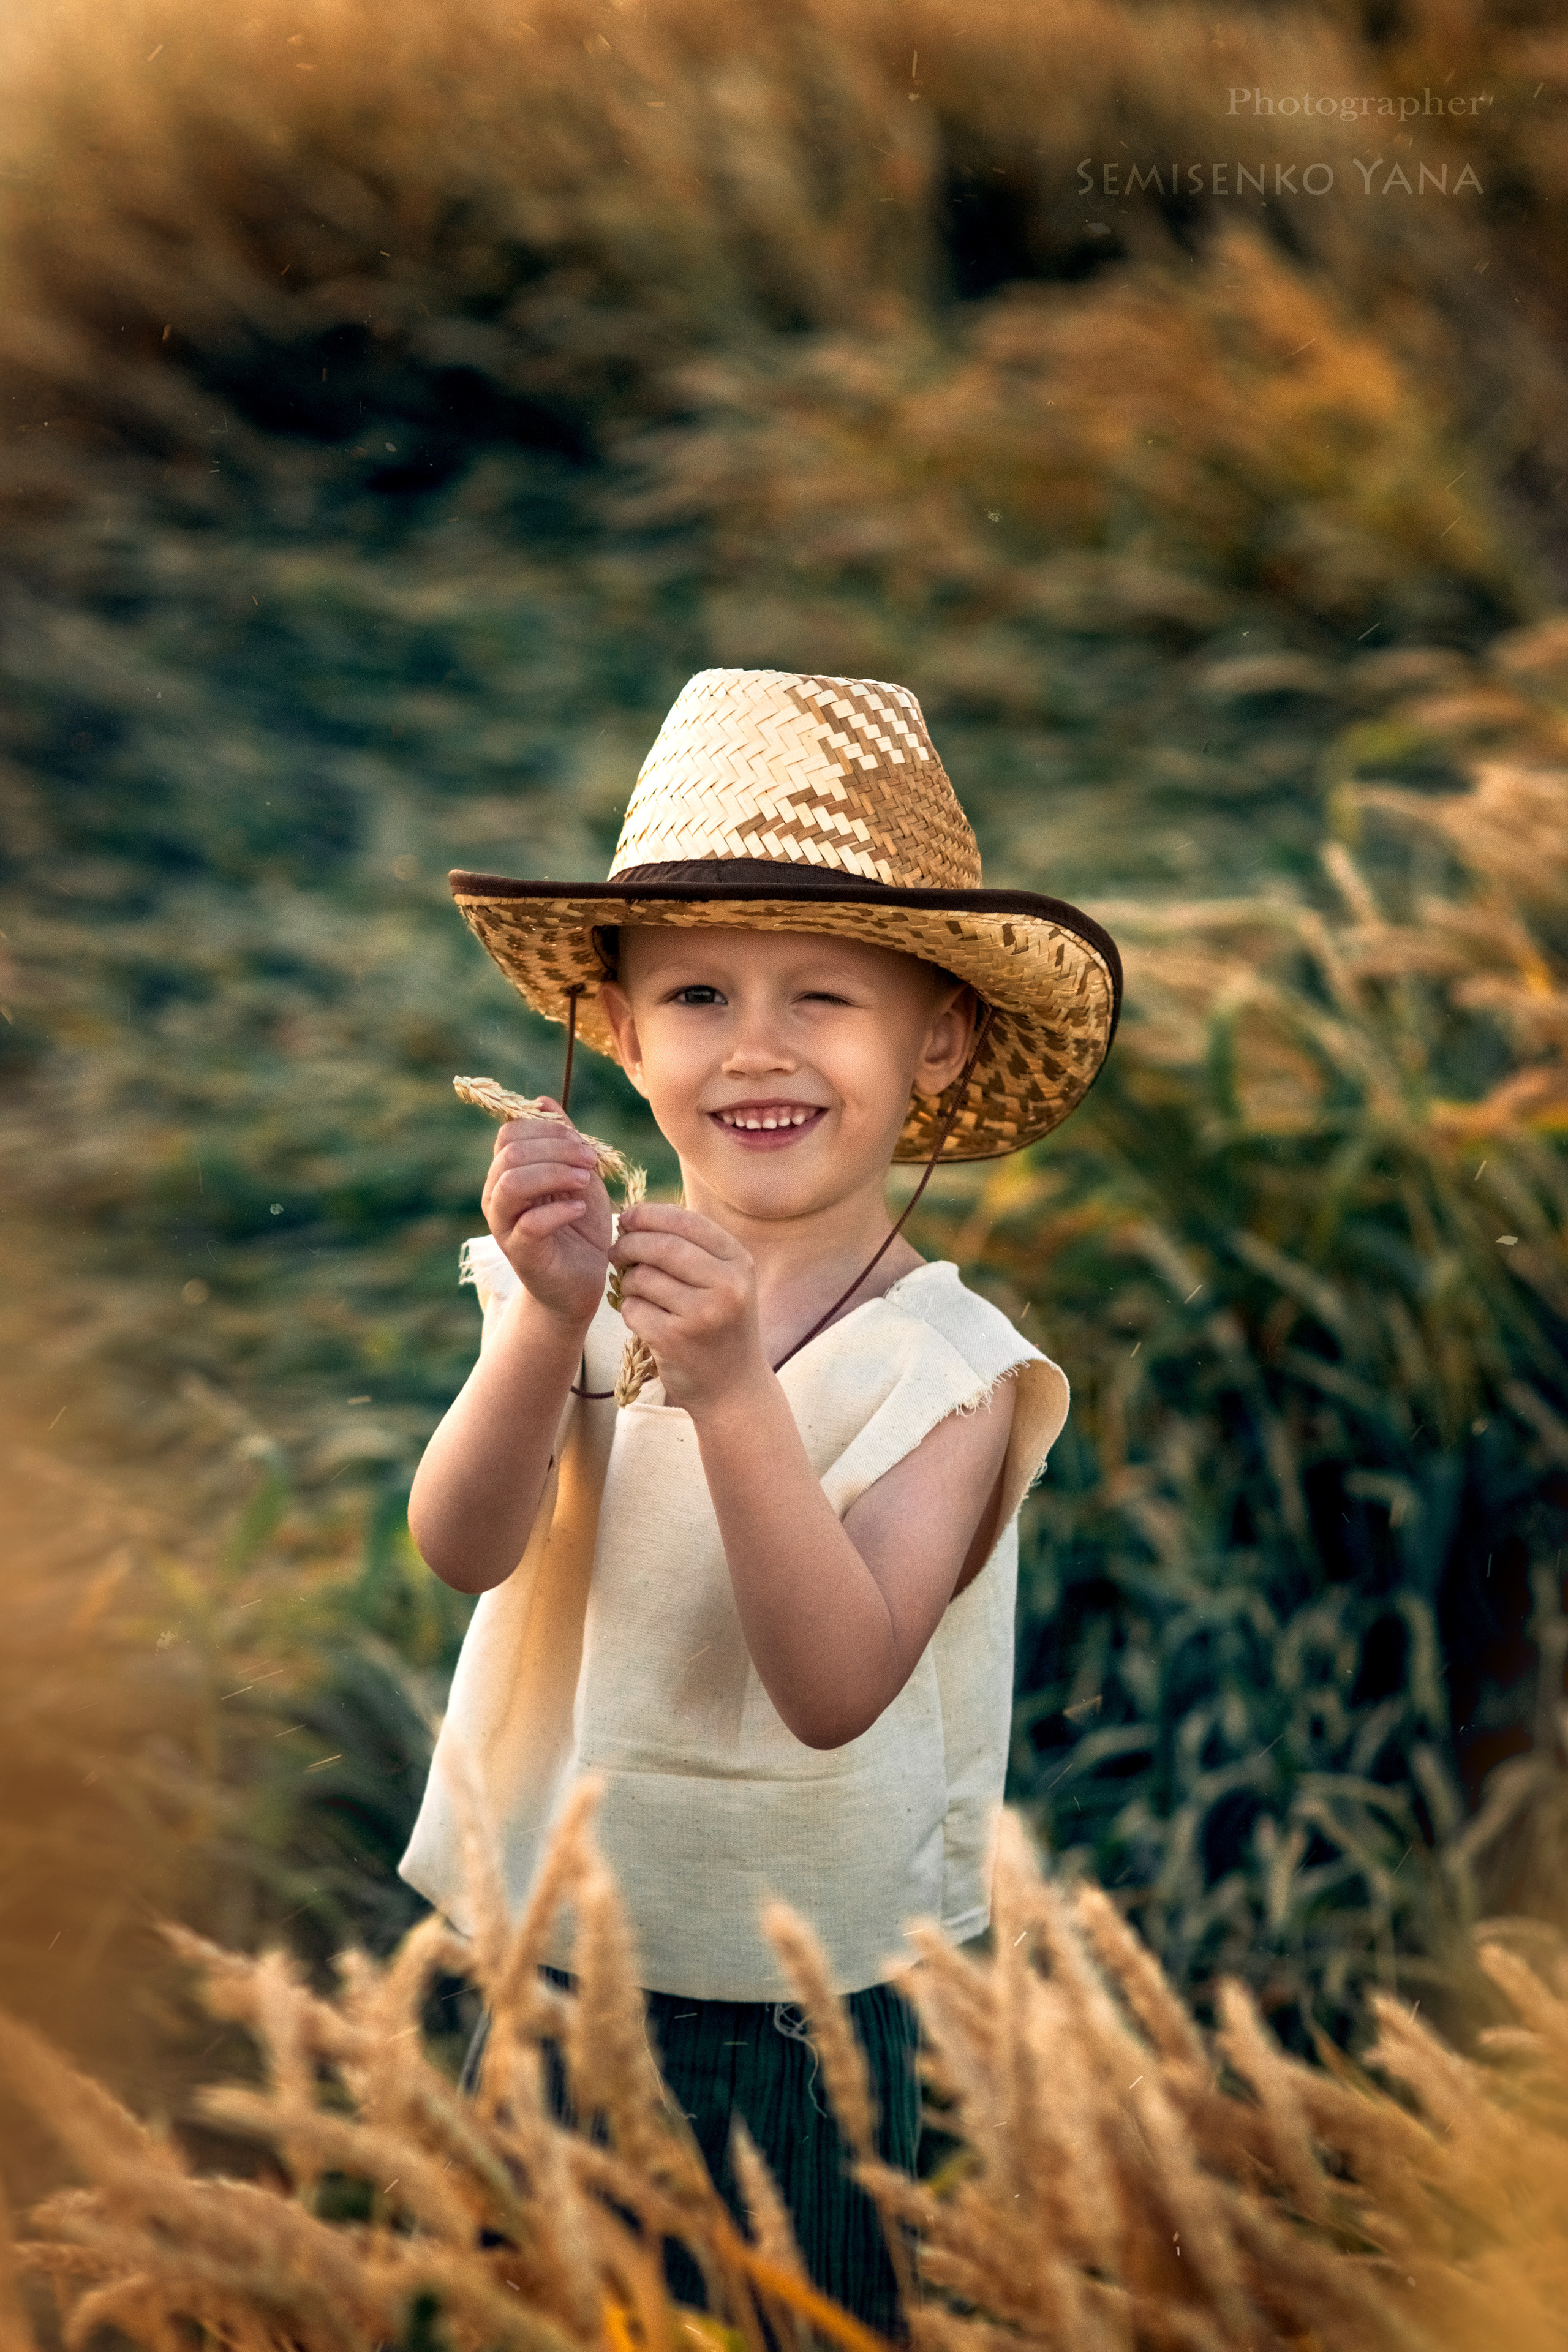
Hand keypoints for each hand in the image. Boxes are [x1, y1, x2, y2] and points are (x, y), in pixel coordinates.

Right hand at [481, 1098, 611, 1326]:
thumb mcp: (578, 1176)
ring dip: (553, 1174)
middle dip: (556, 1149)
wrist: (581, 1283)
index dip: (548, 1129)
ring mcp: (504, 1226)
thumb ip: (563, 1142)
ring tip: (584, 1183)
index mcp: (508, 1173)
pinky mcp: (521, 1254)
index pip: (511, 1132)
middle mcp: (497, 1196)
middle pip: (510, 1153)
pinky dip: (558, 1210)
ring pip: (511, 1184)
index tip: (584, 1145)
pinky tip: (580, 1208)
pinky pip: (529, 1224)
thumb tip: (543, 1100)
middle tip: (589, 1162)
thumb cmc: (579, 1228)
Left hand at [610, 1203, 765, 1412]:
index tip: (628, 1218)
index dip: (651, 1214)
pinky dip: (630, 1311)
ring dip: (628, 1282)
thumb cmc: (721, 1326)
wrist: (733, 1387)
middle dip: (630, 1243)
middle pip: (662, 1246)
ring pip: (643, 1277)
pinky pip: (634, 1309)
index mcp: (739, 1263)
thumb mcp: (725, 1282)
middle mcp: (727, 1286)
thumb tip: (637, 1216)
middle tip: (616, 1251)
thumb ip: (693, 1248)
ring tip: (637, 1292)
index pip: (688, 1222)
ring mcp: (702, 1314)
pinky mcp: (675, 1340)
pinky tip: (644, 1320)